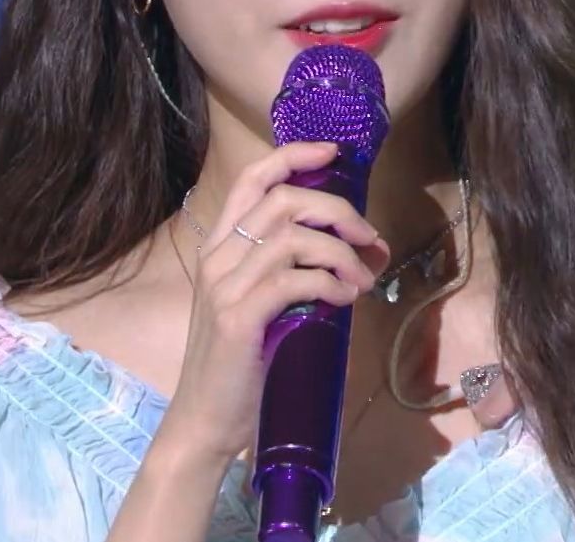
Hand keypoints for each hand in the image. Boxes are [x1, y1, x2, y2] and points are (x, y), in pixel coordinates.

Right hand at [155, 141, 390, 464]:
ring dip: (342, 254)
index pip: (253, 179)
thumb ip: (291, 273)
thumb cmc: (240, 365)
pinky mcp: (238, 317)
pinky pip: (295, 280)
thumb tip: (355, 255)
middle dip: (338, 211)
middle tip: (369, 238)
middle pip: (284, 200)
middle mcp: (218, 258)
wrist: (205, 421)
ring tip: (361, 282)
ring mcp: (225, 287)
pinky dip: (331, 284)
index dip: (294, 155)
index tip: (333, 152)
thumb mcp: (260, 306)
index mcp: (220, 248)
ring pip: (294, 238)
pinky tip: (345, 301)